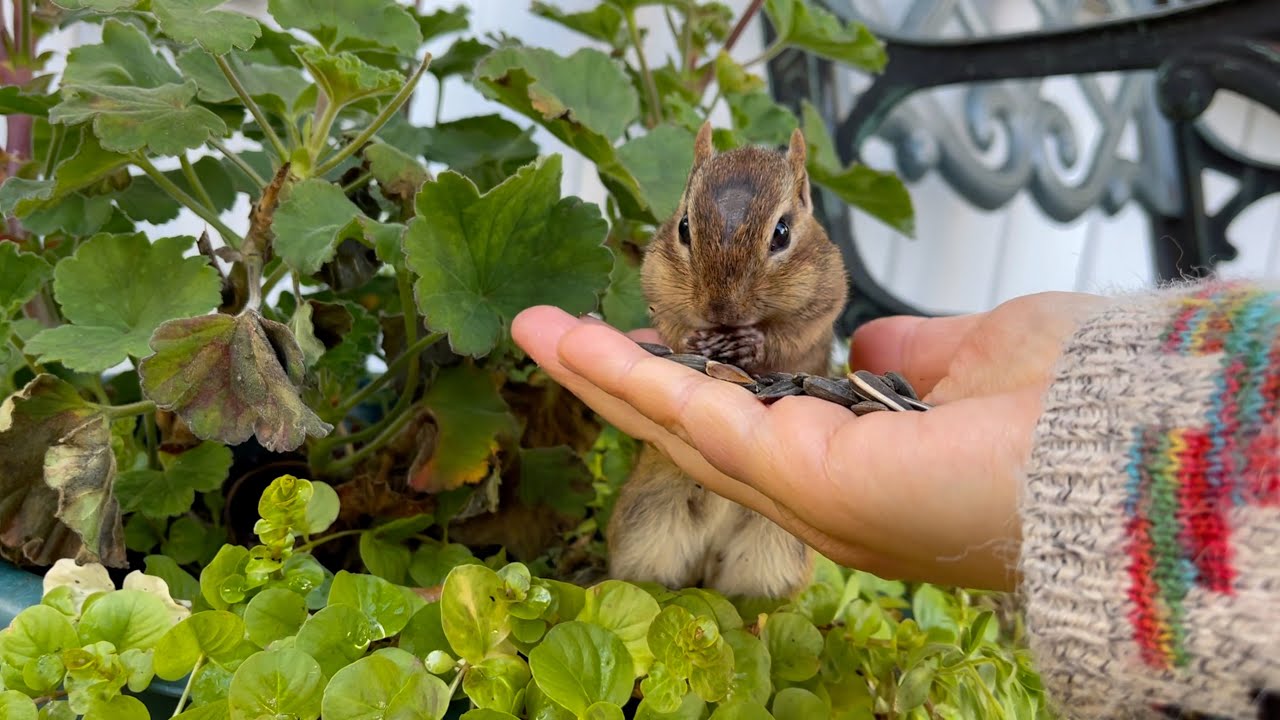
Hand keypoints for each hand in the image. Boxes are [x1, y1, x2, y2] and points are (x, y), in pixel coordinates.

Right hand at [511, 292, 1110, 590]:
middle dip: (620, 383)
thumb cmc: (1069, 407)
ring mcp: (809, 496)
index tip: (643, 345)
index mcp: (862, 470)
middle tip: (553, 339)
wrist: (1122, 446)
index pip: (752, 426)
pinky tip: (578, 344)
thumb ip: (914, 356)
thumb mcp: (976, 357)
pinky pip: (700, 419)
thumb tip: (871, 348)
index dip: (690, 384)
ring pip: (681, 426)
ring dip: (605, 374)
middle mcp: (824, 498)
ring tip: (539, 331)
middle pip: (697, 433)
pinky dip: (634, 378)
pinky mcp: (805, 480)